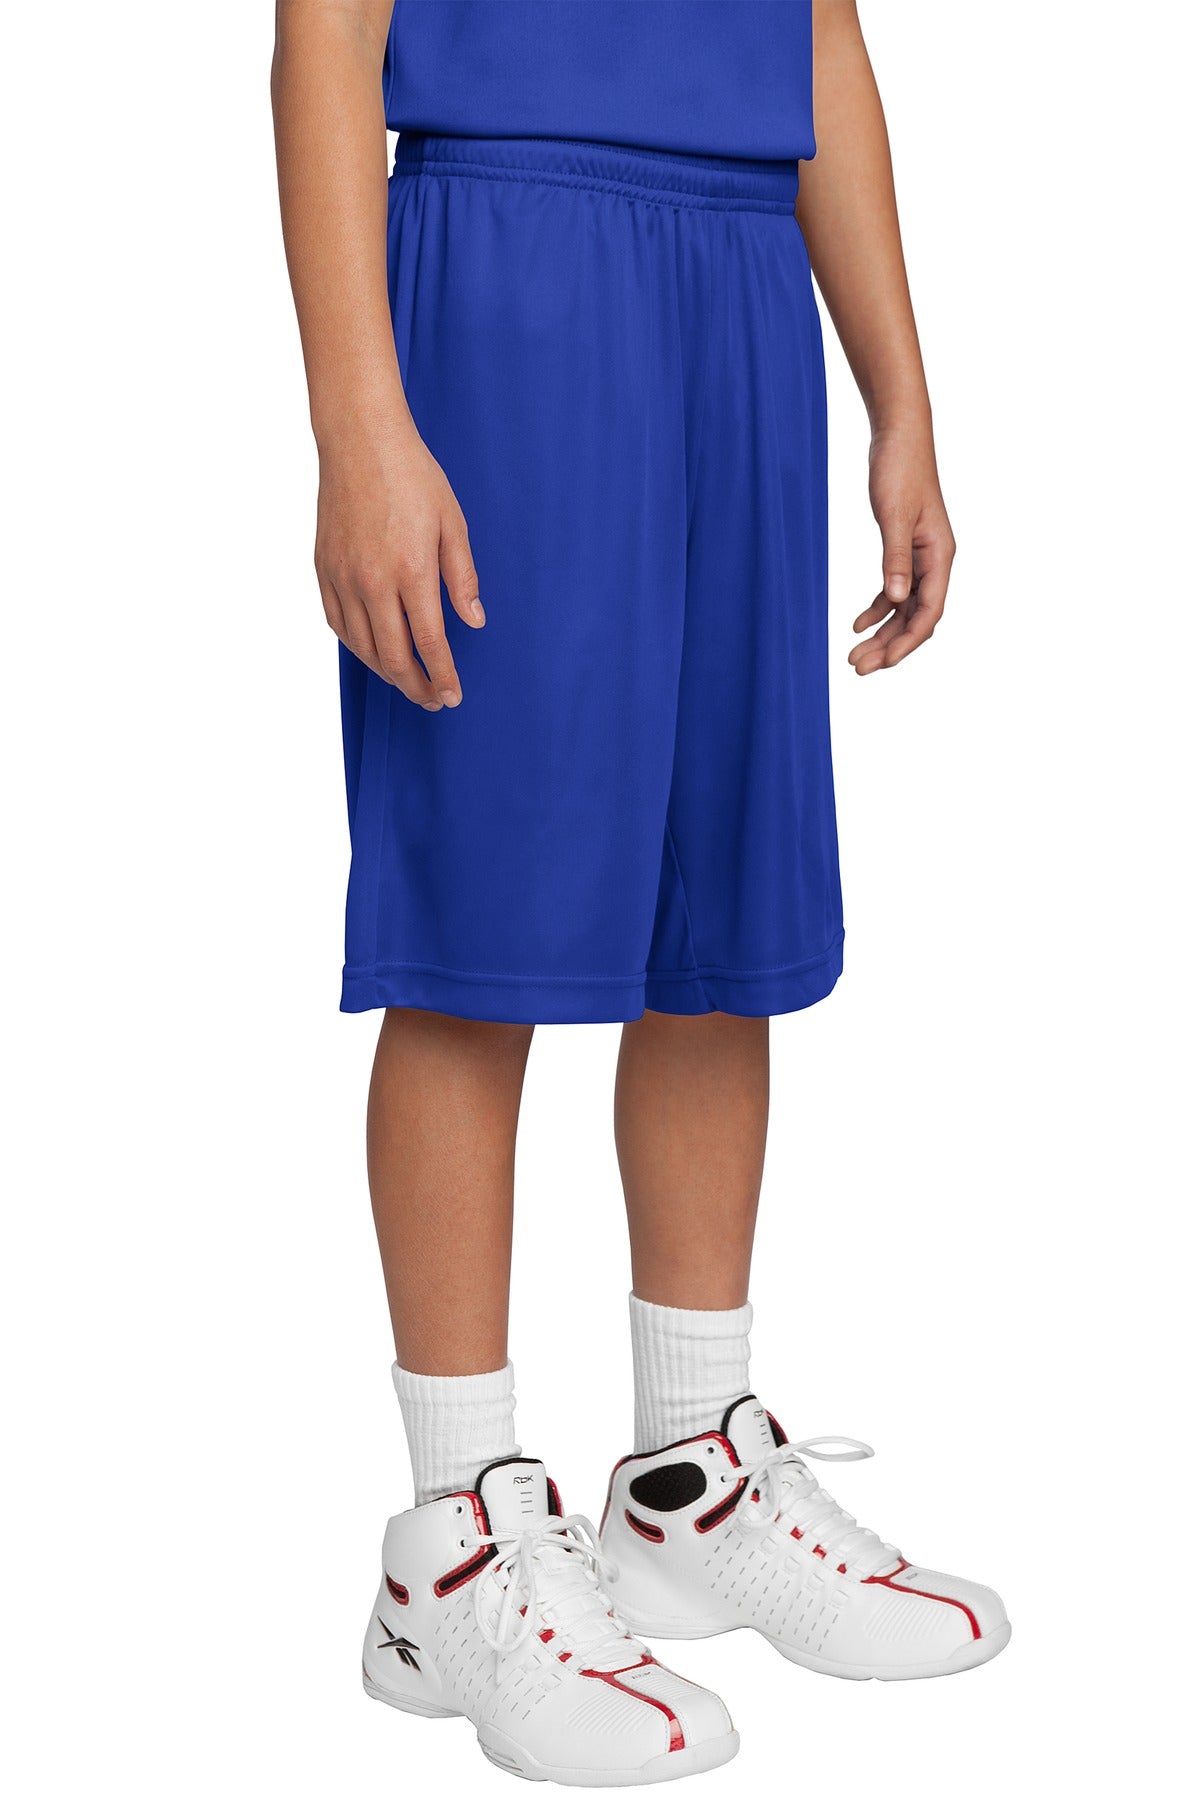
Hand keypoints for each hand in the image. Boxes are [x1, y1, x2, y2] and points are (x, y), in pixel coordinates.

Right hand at [315, 417, 482, 709]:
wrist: (359, 440)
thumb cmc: (412, 476)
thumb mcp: (453, 524)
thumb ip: (463, 578)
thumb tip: (474, 622)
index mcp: (412, 571)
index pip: (429, 644)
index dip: (442, 676)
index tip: (452, 696)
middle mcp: (373, 582)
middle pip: (393, 657)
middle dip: (416, 687)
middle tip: (433, 699)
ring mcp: (343, 577)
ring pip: (362, 647)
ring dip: (387, 672)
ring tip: (408, 680)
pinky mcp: (323, 569)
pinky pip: (338, 623)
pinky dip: (357, 646)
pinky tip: (373, 651)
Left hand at [850, 422, 954, 675]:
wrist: (898, 435)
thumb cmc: (899, 469)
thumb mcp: (894, 515)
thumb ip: (895, 558)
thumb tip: (896, 600)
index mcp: (940, 555)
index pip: (928, 612)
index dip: (907, 642)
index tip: (882, 664)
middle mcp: (935, 561)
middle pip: (916, 618)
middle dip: (889, 646)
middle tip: (857, 668)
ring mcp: (921, 557)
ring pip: (904, 609)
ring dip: (882, 634)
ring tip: (854, 654)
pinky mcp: (904, 549)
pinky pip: (894, 591)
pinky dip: (877, 609)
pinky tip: (857, 624)